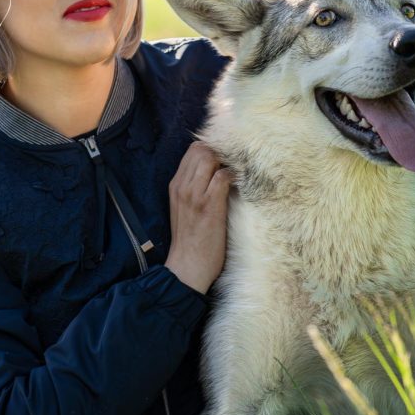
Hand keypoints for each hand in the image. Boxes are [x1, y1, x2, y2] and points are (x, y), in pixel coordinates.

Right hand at [164, 141, 230, 293]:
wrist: (187, 265)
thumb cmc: (190, 239)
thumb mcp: (184, 208)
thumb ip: (193, 188)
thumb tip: (215, 172)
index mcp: (175, 185)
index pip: (192, 151)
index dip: (210, 150)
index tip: (224, 159)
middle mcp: (182, 185)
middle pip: (201, 149)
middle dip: (220, 152)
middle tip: (232, 165)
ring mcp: (194, 194)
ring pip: (210, 158)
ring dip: (227, 162)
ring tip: (236, 174)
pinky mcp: (209, 204)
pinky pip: (223, 176)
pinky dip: (233, 176)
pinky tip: (239, 186)